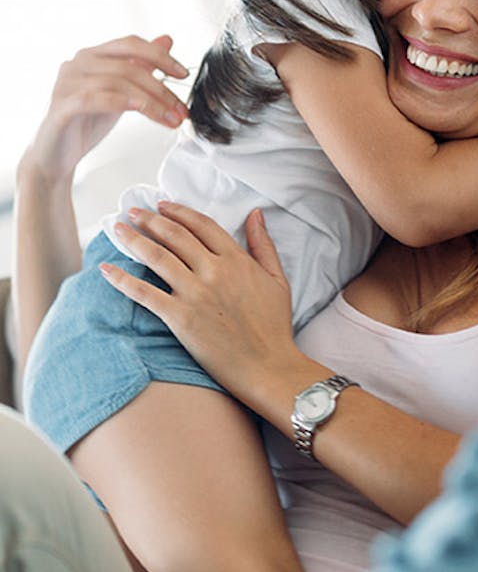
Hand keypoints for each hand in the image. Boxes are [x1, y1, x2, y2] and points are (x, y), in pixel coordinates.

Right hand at [24, 35, 189, 183]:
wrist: (56, 156)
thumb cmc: (87, 123)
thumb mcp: (122, 92)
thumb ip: (142, 66)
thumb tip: (167, 40)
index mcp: (93, 55)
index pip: (131, 44)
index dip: (160, 56)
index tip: (183, 73)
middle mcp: (78, 63)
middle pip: (129, 66)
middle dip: (162, 89)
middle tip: (181, 110)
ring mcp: (67, 83)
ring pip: (119, 82)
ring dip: (152, 102)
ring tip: (171, 120)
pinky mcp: (62, 105)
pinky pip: (98, 98)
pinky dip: (125, 102)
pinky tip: (144, 111)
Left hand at [99, 203, 296, 398]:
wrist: (268, 366)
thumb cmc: (275, 326)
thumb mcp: (277, 279)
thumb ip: (264, 244)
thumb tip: (255, 214)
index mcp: (237, 260)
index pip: (202, 225)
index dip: (179, 212)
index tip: (162, 205)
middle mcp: (214, 271)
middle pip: (175, 236)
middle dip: (150, 220)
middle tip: (132, 211)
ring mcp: (195, 294)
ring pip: (157, 257)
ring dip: (134, 239)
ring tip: (118, 229)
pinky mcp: (180, 318)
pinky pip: (144, 294)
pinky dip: (122, 279)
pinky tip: (106, 269)